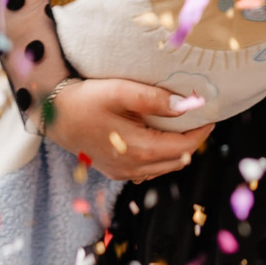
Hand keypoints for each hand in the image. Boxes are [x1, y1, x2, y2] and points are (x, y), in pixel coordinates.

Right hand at [43, 78, 212, 180]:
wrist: (54, 116)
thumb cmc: (86, 100)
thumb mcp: (119, 92)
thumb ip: (154, 99)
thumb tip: (187, 105)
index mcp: (138, 150)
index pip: (184, 146)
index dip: (201, 132)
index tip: (211, 115)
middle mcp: (132, 168)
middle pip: (178, 159)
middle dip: (192, 140)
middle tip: (197, 119)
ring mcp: (123, 173)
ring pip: (165, 167)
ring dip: (177, 150)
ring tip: (180, 127)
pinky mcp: (115, 172)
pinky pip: (148, 170)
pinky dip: (160, 157)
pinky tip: (157, 139)